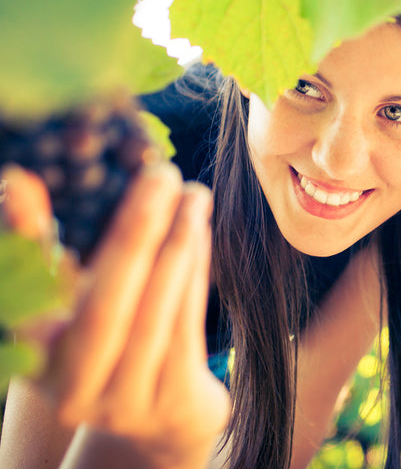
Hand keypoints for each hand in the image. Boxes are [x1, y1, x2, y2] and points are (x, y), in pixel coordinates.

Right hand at [2, 163, 230, 467]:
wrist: (159, 408)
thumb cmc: (112, 338)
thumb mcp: (74, 300)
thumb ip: (44, 247)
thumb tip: (19, 181)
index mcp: (35, 360)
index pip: (23, 300)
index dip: (24, 240)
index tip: (25, 180)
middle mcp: (72, 391)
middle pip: (104, 307)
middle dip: (134, 233)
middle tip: (160, 174)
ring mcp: (125, 404)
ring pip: (153, 316)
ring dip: (176, 247)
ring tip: (192, 195)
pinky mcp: (172, 403)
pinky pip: (185, 328)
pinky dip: (194, 274)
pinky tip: (200, 233)